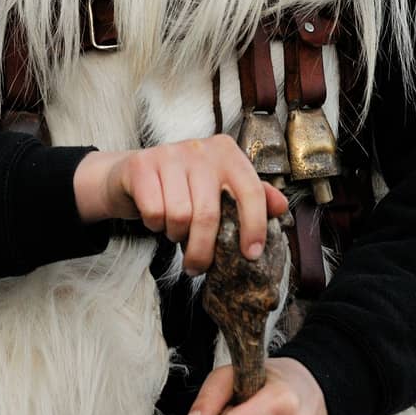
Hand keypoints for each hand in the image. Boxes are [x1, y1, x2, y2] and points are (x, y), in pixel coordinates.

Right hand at [73, 136, 287, 273]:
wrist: (133, 175)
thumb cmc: (183, 186)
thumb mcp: (219, 188)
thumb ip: (251, 195)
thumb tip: (282, 206)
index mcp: (227, 152)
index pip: (250, 190)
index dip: (254, 225)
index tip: (251, 255)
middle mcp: (200, 148)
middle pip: (209, 214)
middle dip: (202, 250)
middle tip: (197, 266)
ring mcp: (169, 153)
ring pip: (178, 216)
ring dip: (175, 235)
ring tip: (174, 231)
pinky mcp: (141, 164)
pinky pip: (153, 212)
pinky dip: (153, 225)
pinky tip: (155, 218)